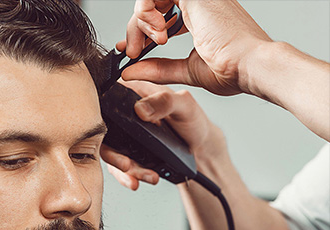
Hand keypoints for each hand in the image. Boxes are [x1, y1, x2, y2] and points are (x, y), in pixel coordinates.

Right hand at [100, 80, 226, 189]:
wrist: (199, 148)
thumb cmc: (193, 121)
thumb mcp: (184, 105)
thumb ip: (165, 102)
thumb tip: (141, 108)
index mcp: (135, 93)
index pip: (107, 98)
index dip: (99, 114)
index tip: (106, 131)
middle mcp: (126, 114)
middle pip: (105, 132)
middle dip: (112, 153)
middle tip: (126, 164)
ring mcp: (126, 136)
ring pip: (111, 153)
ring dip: (124, 169)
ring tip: (143, 175)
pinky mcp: (129, 153)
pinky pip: (121, 167)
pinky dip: (128, 176)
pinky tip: (137, 181)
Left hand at [118, 0, 271, 95]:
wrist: (249, 66)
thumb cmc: (230, 70)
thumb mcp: (185, 70)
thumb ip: (158, 69)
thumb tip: (131, 72)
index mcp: (199, 19)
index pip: (162, 16)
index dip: (143, 31)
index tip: (131, 50)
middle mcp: (197, 4)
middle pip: (154, 7)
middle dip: (136, 29)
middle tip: (132, 52)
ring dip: (140, 22)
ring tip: (146, 45)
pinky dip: (145, 10)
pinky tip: (155, 31)